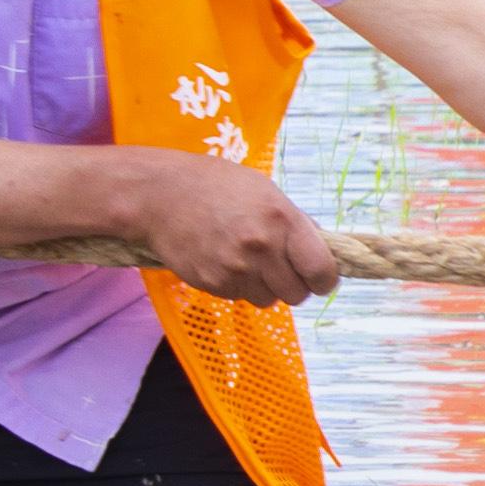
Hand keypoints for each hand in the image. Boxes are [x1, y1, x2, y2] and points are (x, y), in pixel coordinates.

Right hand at [113, 149, 340, 303]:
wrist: (158, 194)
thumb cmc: (214, 186)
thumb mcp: (264, 191)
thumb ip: (295, 221)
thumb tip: (323, 248)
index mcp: (281, 219)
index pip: (321, 270)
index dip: (325, 280)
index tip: (320, 278)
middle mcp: (261, 246)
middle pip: (297, 294)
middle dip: (293, 285)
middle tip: (280, 269)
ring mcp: (235, 268)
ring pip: (268, 299)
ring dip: (263, 286)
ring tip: (245, 260)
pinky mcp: (213, 283)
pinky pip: (239, 297)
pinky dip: (237, 285)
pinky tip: (222, 259)